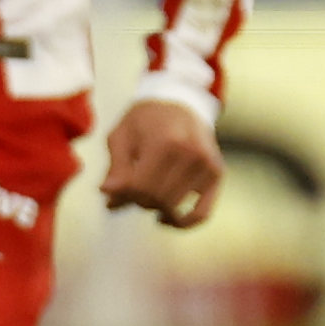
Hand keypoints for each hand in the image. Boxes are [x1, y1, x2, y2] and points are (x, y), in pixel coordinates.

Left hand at [99, 98, 222, 228]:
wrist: (179, 103)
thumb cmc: (144, 121)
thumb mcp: (121, 136)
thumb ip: (116, 167)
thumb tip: (108, 194)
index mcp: (165, 142)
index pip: (140, 188)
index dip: (122, 195)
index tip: (114, 191)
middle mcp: (190, 153)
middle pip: (156, 199)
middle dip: (135, 200)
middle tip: (126, 192)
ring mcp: (206, 164)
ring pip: (174, 207)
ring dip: (153, 208)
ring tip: (143, 194)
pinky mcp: (216, 173)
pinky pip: (202, 213)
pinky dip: (183, 222)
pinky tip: (165, 218)